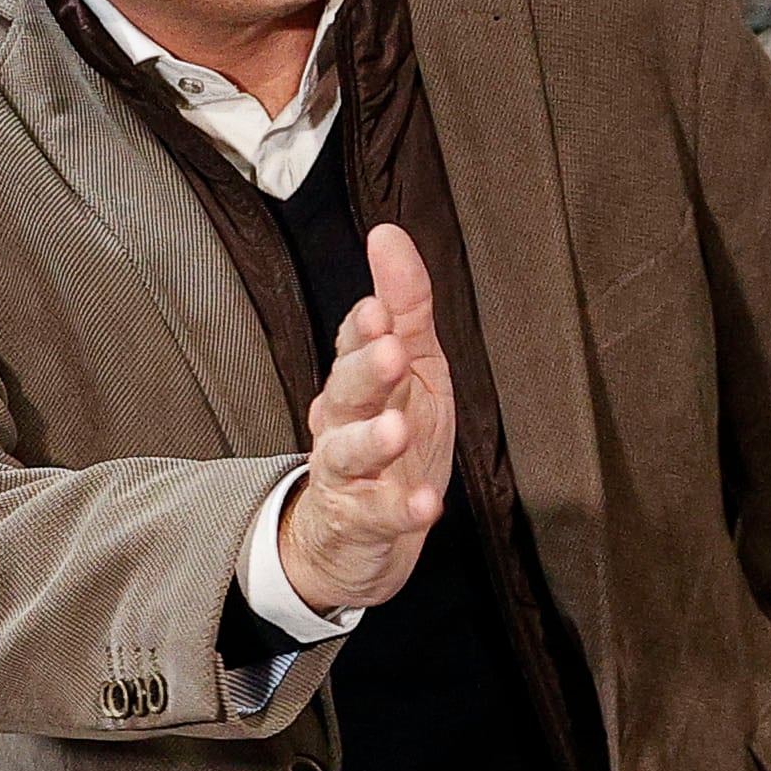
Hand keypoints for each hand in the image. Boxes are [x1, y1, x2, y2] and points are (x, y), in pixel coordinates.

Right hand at [274, 225, 454, 613]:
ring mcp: (348, 476)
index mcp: (356, 383)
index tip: (378, 309)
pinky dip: (402, 512)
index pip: (353, 348)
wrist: (355, 536)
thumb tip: (389, 233)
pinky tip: (427, 506)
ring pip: (348, 454)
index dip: (364, 330)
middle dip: (365, 371)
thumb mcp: (411, 366)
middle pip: (344, 394)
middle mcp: (342, 425)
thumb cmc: (391, 437)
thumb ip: (405, 306)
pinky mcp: (362, 523)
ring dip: (373, 440)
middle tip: (390, 354)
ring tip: (396, 431)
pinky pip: (379, 517)